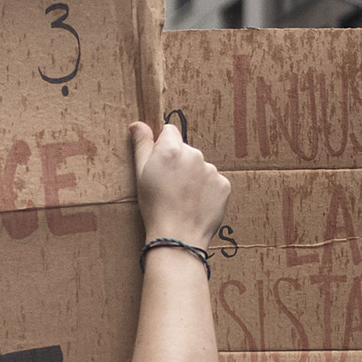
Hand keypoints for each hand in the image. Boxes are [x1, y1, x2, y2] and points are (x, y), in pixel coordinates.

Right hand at [131, 120, 229, 245]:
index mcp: (171, 149)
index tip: (160, 165)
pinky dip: (206, 189)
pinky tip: (196, 204)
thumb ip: (142, 145)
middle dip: (179, 162)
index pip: (169, 132)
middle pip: (186, 149)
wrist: (178, 237)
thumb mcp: (140, 175)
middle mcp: (194, 154)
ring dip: (193, 176)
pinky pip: (213, 181)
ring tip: (182, 198)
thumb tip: (137, 124)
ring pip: (200, 166)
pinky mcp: (224, 185)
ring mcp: (211, 170)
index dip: (162, 147)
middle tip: (169, 186)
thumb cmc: (154, 207)